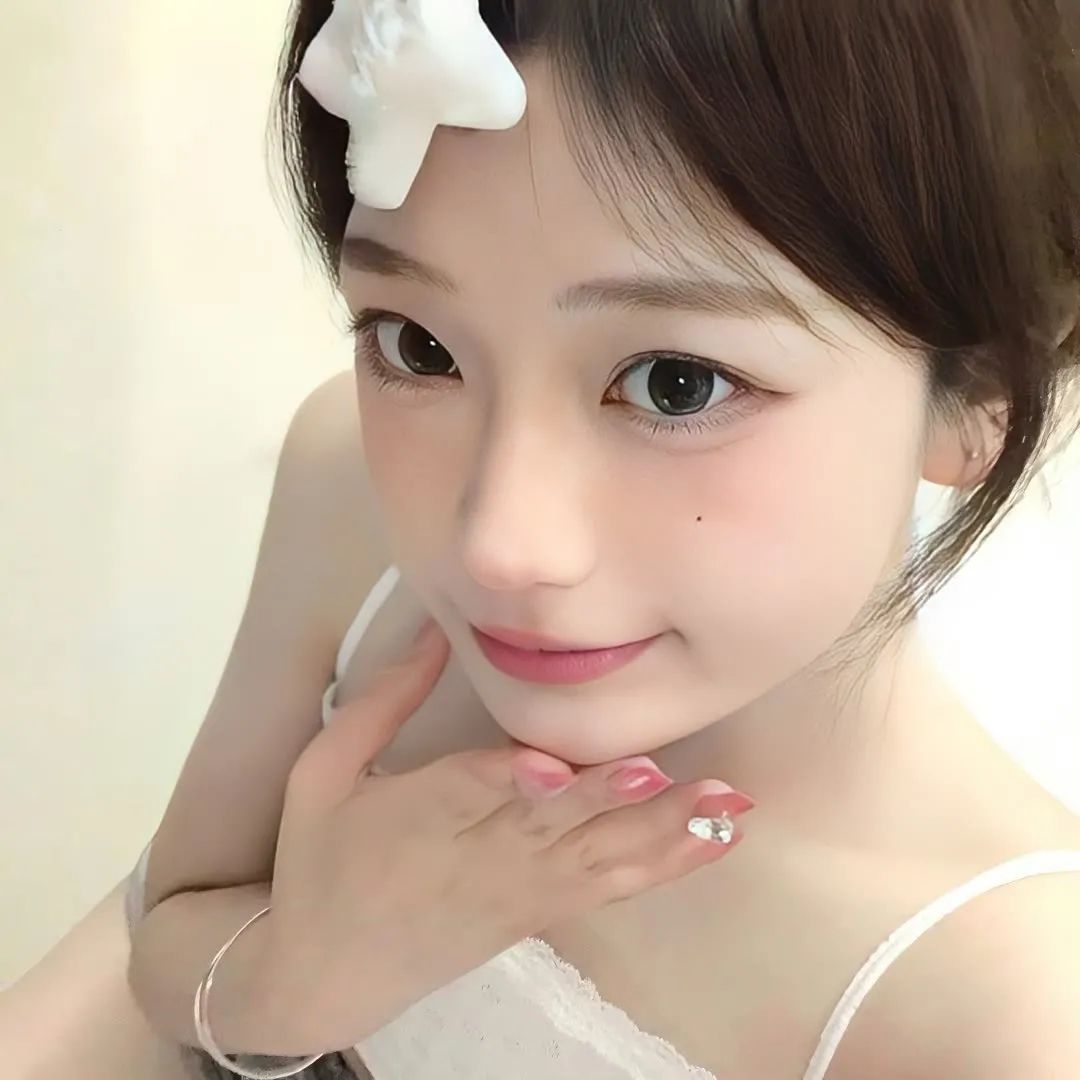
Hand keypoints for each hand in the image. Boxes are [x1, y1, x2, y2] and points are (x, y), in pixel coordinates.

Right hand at [265, 619, 753, 1051]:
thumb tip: (435, 628)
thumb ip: (382, 700)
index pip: (466, 794)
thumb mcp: (323, 772)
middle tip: (664, 772)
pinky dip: (665, 866)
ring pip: (596, 859)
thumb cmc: (319, 861)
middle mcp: (476, 859)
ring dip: (661, 831)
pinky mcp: (541, 913)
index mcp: (415, 820)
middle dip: (606, 798)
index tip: (551, 766)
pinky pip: (612, 889)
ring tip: (724, 806)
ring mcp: (519, 892)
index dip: (510, 782)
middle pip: (548, 827)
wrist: (322, 975)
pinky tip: (714, 842)